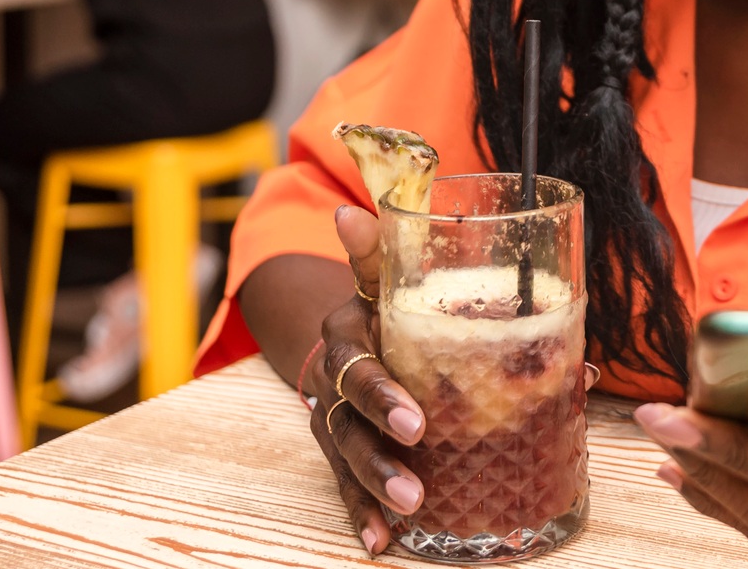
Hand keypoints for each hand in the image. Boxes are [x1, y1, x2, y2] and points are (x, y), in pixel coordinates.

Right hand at [310, 205, 427, 557]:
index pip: (359, 366)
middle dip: (380, 452)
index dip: (382, 394)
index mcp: (346, 335)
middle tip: (415, 477)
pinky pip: (344, 485)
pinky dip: (360, 515)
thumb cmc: (381, 303)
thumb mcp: (381, 276)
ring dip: (374, 488)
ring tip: (408, 511)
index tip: (416, 422)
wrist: (348, 331)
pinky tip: (380, 542)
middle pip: (349, 421)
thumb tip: (350, 212)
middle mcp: (333, 379)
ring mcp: (331, 418)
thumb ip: (376, 251)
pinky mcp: (338, 448)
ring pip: (345, 456)